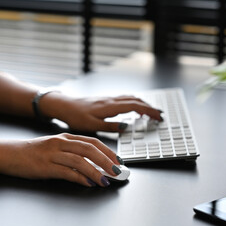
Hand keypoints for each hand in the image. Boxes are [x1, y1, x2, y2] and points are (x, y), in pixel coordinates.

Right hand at [1, 133, 122, 186]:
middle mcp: (60, 143)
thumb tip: (92, 164)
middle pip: (89, 149)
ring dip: (96, 171)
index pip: (92, 142)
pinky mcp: (46, 166)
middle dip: (106, 161)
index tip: (117, 161)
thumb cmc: (33, 151)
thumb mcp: (54, 146)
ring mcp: (53, 154)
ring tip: (105, 180)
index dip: (107, 151)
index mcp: (65, 137)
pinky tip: (88, 183)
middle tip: (117, 171)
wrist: (9, 153)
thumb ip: (72, 152)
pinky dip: (80, 178)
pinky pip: (67, 172)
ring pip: (80, 161)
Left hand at [40, 93, 162, 131]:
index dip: (149, 111)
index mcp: (109, 107)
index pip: (135, 106)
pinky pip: (125, 98)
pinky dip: (135, 102)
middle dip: (150, 107)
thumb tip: (126, 127)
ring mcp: (109, 99)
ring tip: (152, 112)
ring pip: (131, 98)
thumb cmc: (75, 116)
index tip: (158, 117)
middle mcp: (111, 100)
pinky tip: (135, 108)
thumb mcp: (92, 126)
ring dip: (144, 103)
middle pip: (136, 100)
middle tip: (160, 115)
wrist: (64, 106)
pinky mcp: (106, 100)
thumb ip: (110, 126)